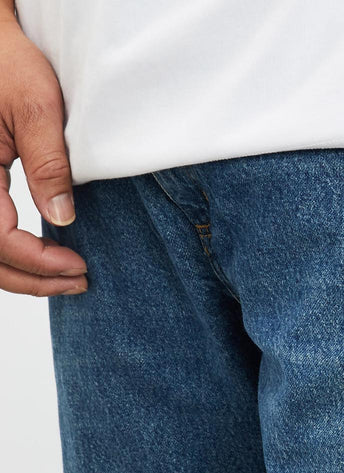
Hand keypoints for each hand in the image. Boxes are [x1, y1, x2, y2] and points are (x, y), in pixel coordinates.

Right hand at [0, 16, 86, 296]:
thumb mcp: (37, 107)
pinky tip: (46, 258)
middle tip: (78, 282)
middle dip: (33, 279)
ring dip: (23, 273)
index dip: (38, 261)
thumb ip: (48, 164)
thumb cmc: (9, 64)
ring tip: (66, 278)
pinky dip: (14, 256)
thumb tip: (62, 219)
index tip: (78, 265)